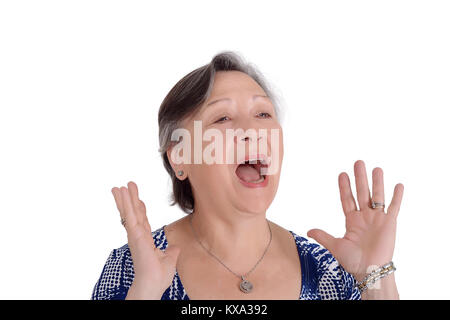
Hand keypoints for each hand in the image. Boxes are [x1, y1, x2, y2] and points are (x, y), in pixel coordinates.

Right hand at [111, 181, 179, 298]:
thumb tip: (175, 248)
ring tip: (119, 186)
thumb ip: (172, 252)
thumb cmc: (158, 276)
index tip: (139, 200)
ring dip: (125, 198)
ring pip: (129, 212)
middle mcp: (138, 236)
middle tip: (126, 186)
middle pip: (134, 213)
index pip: (143, 221)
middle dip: (130, 200)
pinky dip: (125, 203)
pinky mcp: (134, 234)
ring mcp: (135, 234)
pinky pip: (130, 215)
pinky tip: (122, 192)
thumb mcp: (170, 260)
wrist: (153, 284)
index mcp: (146, 240)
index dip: (141, 210)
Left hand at [307, 160, 403, 280]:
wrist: (369, 271)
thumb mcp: (335, 246)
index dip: (345, 187)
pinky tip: (398, 185)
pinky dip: (397, 197)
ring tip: (376, 168)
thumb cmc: (352, 262)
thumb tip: (308, 231)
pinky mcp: (390, 224)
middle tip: (358, 162)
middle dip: (360, 178)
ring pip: (378, 196)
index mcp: (352, 220)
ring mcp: (377, 219)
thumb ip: (323, 236)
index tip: (342, 174)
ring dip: (377, 182)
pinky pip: (394, 207)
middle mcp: (365, 217)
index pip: (347, 199)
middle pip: (362, 193)